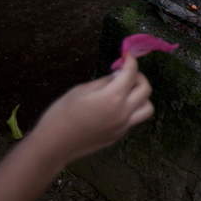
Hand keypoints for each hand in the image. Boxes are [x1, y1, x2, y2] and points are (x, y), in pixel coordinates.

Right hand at [30, 55, 152, 166]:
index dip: (131, 61)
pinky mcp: (119, 135)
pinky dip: (132, 109)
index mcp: (113, 97)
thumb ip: (104, 82)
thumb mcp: (81, 90)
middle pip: (146, 89)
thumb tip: (119, 75)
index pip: (131, 73)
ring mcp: (123, 126)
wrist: (53, 145)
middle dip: (138, 77)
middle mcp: (123, 112)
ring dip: (142, 96)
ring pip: (147, 107)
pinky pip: (135, 118)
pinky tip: (116, 106)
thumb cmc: (61, 114)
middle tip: (126, 73)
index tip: (127, 55)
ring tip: (126, 92)